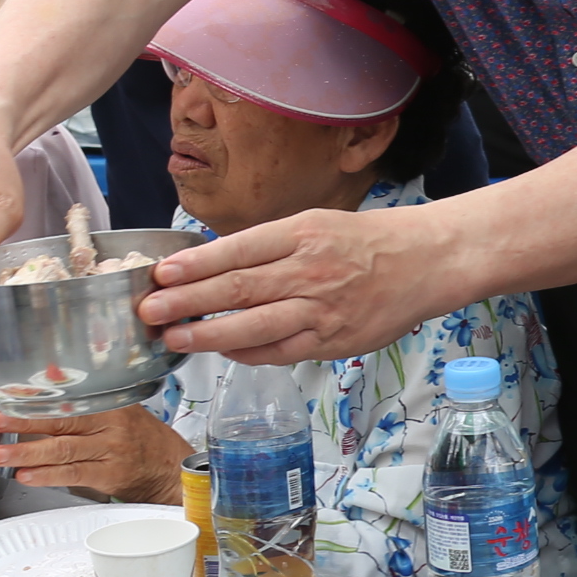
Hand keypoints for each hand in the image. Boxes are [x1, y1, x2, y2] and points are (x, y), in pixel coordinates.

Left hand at [0, 405, 188, 501]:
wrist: (171, 469)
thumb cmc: (141, 438)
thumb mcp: (120, 409)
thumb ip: (85, 396)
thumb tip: (52, 373)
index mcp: (111, 404)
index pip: (70, 398)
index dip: (39, 398)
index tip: (10, 395)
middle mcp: (112, 425)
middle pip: (63, 421)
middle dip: (25, 421)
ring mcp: (110, 451)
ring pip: (63, 450)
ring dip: (28, 452)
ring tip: (0, 454)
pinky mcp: (109, 475)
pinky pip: (74, 474)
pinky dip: (47, 475)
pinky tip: (26, 475)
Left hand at [134, 204, 432, 362]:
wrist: (426, 262)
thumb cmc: (366, 241)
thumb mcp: (316, 224)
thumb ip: (268, 245)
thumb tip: (211, 264)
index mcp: (302, 233)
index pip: (238, 249)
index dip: (195, 264)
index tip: (160, 274)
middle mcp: (310, 270)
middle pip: (238, 289)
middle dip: (188, 301)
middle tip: (149, 310)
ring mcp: (322, 309)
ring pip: (255, 325)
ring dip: (209, 333)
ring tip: (173, 337)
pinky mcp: (334, 340)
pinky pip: (281, 350)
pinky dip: (248, 352)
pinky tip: (222, 351)